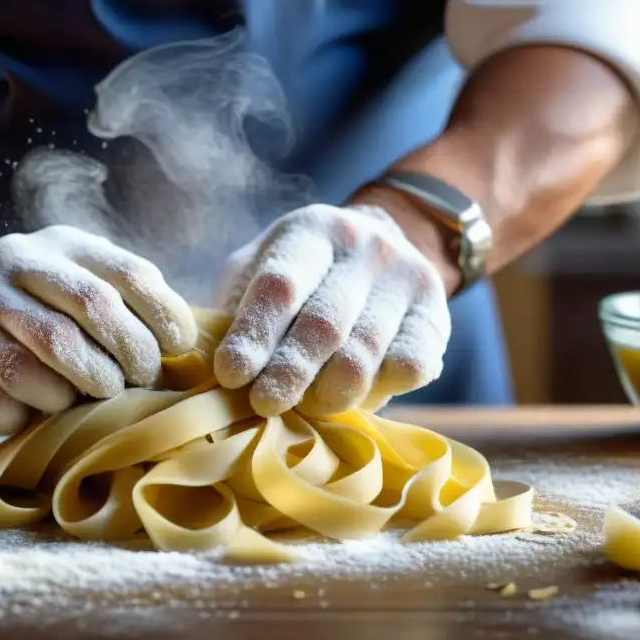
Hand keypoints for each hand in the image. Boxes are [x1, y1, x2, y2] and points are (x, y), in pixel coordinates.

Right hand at [0, 226, 197, 438]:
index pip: (126, 273)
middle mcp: (6, 266)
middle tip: (138, 384)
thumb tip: (194, 344)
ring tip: (86, 400)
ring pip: (37, 363)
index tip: (180, 350)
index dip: (163, 315)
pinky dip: (21, 419)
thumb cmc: (35, 322)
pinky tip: (30, 417)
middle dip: (129, 357)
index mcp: (55, 246)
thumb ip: (128, 303)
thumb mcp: (78, 292)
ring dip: (74, 393)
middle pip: (90, 310)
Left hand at [214, 203, 451, 417]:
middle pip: (325, 323)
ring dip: (330, 392)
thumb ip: (234, 305)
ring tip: (305, 409)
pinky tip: (357, 399)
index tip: (230, 374)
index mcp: (312, 231)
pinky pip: (410, 365)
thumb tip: (202, 364)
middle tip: (264, 405)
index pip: (279, 285)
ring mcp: (407, 279)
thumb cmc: (302, 273)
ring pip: (366, 352)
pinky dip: (381, 391)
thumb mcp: (259, 268)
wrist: (387, 245)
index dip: (254, 334)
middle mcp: (366, 247)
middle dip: (290, 371)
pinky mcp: (437, 314)